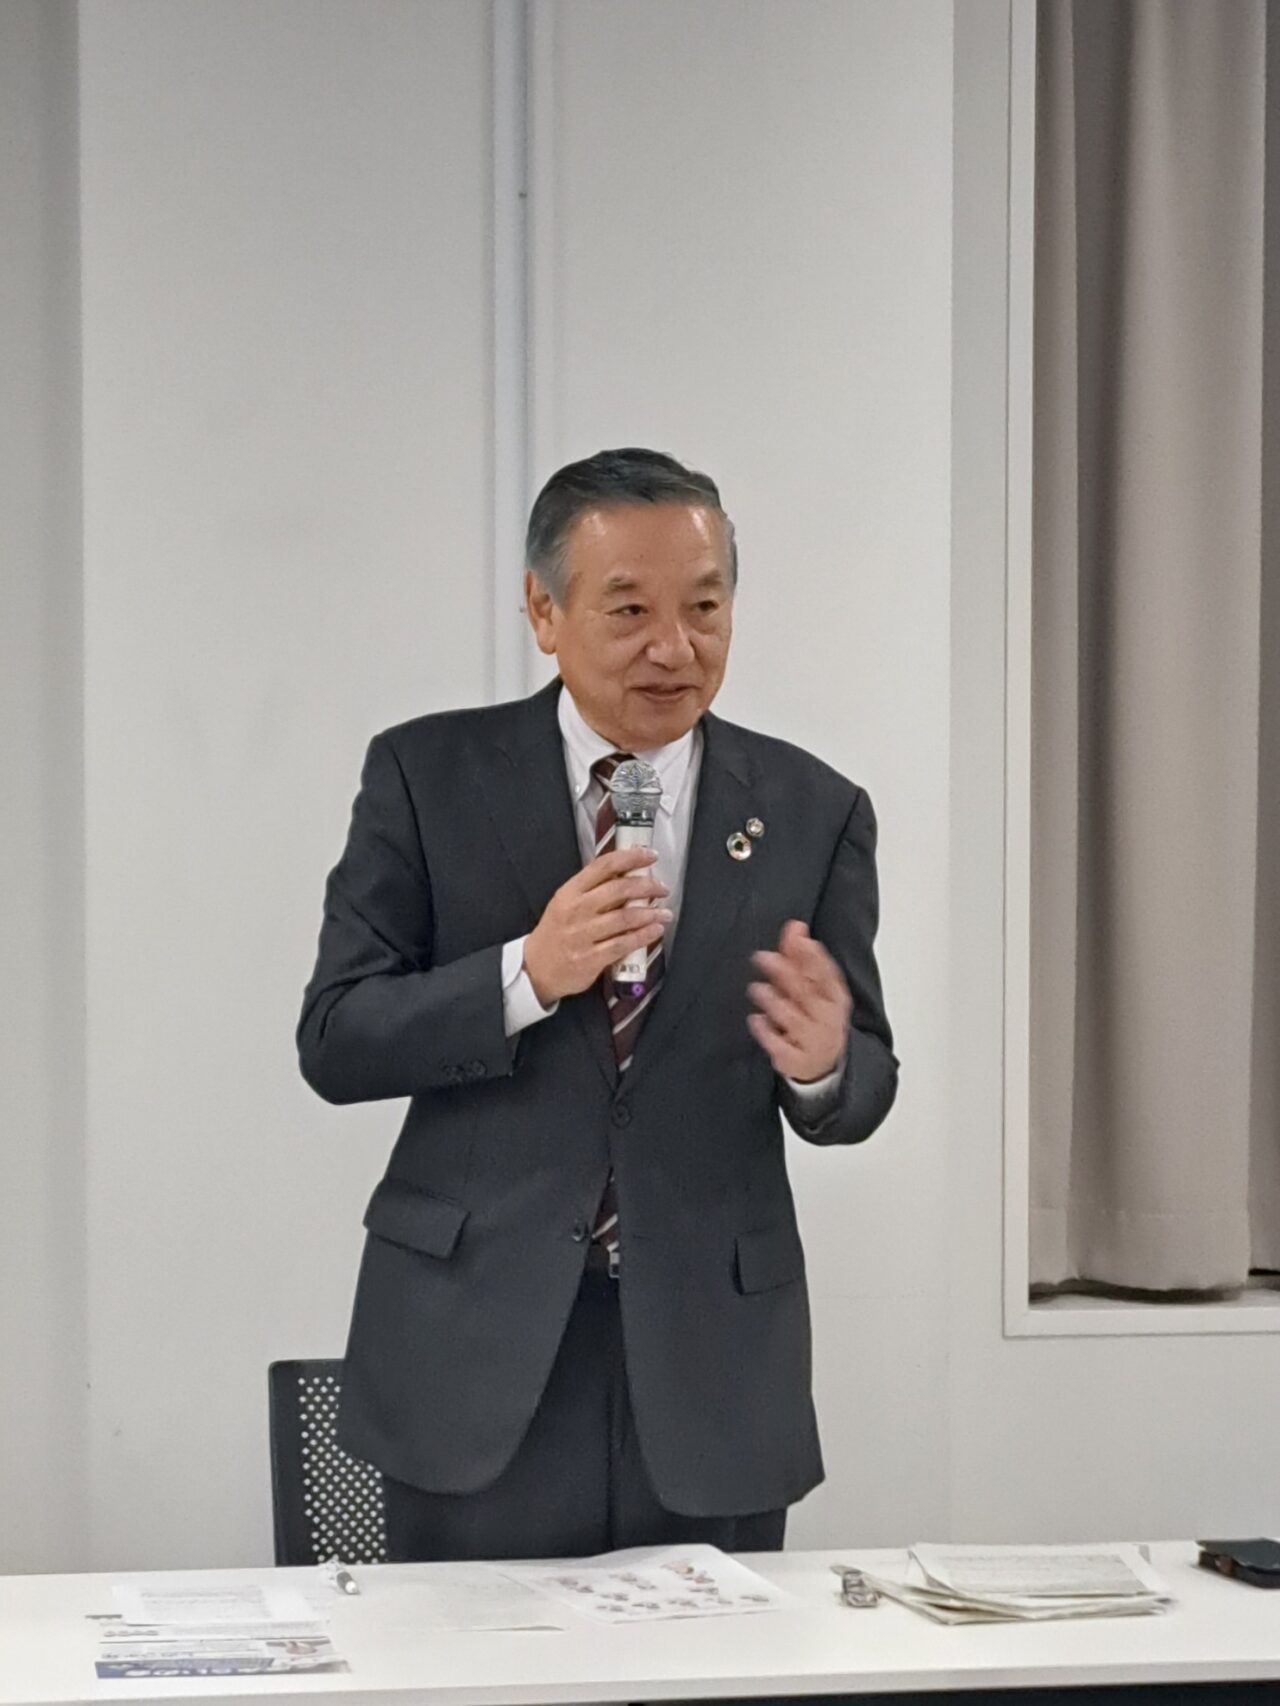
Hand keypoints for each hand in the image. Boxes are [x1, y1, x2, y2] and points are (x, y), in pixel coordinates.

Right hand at [523, 848, 671, 1005]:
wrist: (535, 968)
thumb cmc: (556, 932)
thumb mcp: (566, 903)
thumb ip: (593, 889)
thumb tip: (628, 875)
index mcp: (570, 891)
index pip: (603, 866)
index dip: (630, 857)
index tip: (650, 855)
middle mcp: (576, 910)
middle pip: (619, 889)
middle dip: (647, 886)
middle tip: (662, 889)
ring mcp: (583, 935)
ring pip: (624, 917)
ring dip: (650, 913)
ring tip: (664, 913)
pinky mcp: (590, 958)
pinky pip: (623, 944)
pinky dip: (643, 936)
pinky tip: (655, 931)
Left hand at [747, 920, 850, 1082]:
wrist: (824, 1064)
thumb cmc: (816, 1017)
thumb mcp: (814, 988)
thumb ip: (801, 957)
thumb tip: (794, 925)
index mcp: (835, 998)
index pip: (827, 975)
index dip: (813, 957)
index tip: (799, 940)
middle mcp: (827, 1019)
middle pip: (807, 994)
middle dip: (786, 974)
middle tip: (762, 957)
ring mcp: (812, 1041)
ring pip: (794, 1020)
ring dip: (775, 1002)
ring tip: (757, 988)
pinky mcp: (795, 1060)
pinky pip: (780, 1047)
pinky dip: (767, 1034)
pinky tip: (755, 1020)